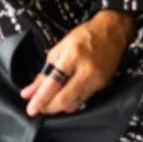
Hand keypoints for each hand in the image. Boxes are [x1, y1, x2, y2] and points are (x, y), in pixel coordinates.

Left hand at [21, 10, 136, 116]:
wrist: (112, 32)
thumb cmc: (84, 36)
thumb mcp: (60, 48)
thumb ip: (45, 72)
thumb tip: (29, 92)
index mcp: (72, 56)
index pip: (53, 83)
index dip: (40, 99)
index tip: (31, 108)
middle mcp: (86, 70)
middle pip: (64, 99)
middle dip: (48, 108)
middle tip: (37, 109)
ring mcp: (96, 80)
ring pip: (74, 104)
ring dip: (58, 107)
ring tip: (48, 103)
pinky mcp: (102, 86)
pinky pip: (82, 100)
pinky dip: (71, 102)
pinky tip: (64, 98)